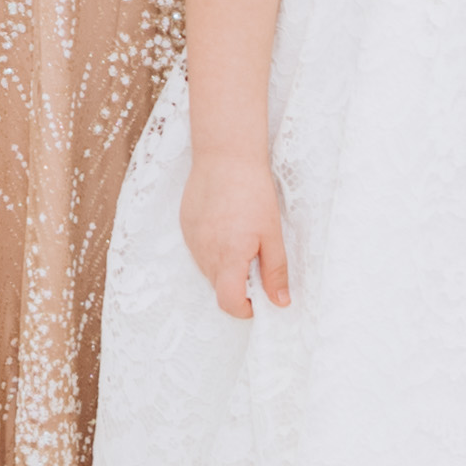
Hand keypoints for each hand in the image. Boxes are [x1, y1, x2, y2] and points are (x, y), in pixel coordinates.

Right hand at [178, 151, 288, 318]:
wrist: (225, 156)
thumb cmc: (252, 192)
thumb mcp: (272, 234)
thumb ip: (275, 272)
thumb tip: (280, 302)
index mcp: (228, 258)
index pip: (229, 303)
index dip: (245, 308)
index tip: (259, 298)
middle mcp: (205, 253)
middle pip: (219, 288)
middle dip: (238, 286)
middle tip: (256, 260)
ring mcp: (192, 240)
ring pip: (208, 270)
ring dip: (225, 267)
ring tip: (241, 238)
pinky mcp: (185, 227)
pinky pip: (199, 251)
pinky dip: (213, 250)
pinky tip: (226, 226)